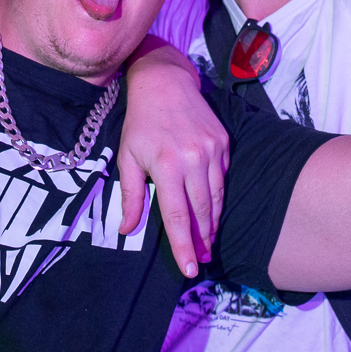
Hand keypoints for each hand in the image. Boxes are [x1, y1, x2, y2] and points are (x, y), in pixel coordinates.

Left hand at [118, 37, 229, 277]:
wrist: (164, 82)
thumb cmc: (140, 122)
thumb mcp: (127, 156)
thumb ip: (131, 195)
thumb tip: (127, 229)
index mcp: (166, 165)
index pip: (177, 216)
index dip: (183, 246)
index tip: (189, 269)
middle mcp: (193, 159)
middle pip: (201, 211)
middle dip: (202, 240)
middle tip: (200, 260)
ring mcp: (212, 150)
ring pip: (216, 197)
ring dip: (212, 222)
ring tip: (208, 241)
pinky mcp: (223, 142)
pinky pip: (222, 178)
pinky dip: (217, 197)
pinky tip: (211, 209)